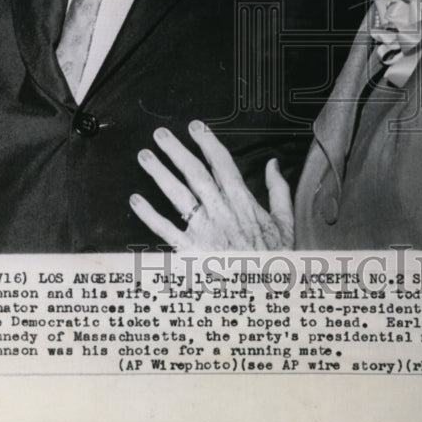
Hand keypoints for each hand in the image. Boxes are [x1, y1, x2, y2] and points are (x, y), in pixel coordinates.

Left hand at [130, 121, 293, 250]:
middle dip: (177, 151)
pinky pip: (166, 230)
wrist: (263, 293)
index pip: (222, 165)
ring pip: (178, 196)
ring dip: (160, 174)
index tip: (196, 127)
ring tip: (145, 157)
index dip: (208, 142)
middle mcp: (221, 213)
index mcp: (243, 203)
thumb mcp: (285, 222)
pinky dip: (149, 214)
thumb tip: (273, 164)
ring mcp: (204, 231)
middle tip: (160, 135)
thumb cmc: (273, 261)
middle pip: (195, 174)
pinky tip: (136, 200)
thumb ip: (278, 190)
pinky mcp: (190, 251)